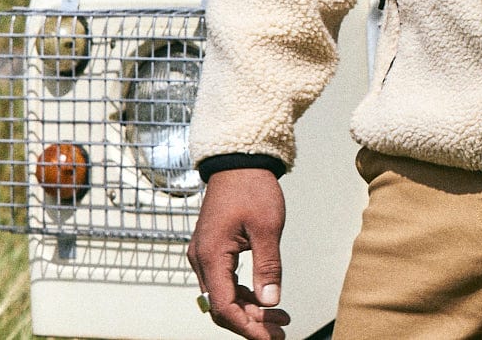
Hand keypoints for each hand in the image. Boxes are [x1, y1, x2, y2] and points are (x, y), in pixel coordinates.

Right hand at [187, 168, 289, 338]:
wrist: (238, 159)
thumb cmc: (252, 187)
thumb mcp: (267, 226)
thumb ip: (268, 267)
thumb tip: (271, 303)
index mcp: (211, 255)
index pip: (224, 306)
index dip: (247, 327)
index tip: (270, 338)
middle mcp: (201, 258)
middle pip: (222, 306)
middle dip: (250, 322)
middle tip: (280, 332)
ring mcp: (204, 254)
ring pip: (223, 295)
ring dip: (249, 310)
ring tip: (279, 319)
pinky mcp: (212, 248)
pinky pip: (224, 281)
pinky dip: (243, 293)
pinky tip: (265, 300)